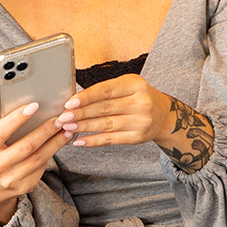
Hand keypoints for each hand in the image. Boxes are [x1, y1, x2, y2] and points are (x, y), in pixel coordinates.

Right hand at [0, 101, 70, 224]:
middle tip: (58, 118)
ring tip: (65, 129)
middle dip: (45, 131)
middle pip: (26, 146)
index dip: (17, 118)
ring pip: (39, 158)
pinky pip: (41, 167)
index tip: (33, 106)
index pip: (0, 132)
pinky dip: (52, 152)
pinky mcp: (24, 186)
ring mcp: (11, 179)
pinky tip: (59, 141)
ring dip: (55, 142)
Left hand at [54, 76, 213, 172]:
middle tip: (62, 117)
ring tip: (67, 127)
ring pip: (105, 125)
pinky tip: (80, 141)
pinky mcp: (136, 137)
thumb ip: (105, 90)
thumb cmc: (137, 97)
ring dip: (84, 127)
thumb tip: (74, 99)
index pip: (106, 91)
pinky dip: (94, 141)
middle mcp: (140, 103)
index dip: (86, 97)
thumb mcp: (127, 85)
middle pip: (104, 109)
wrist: (163, 116)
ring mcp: (139, 122)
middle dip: (80, 113)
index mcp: (135, 84)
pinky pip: (111, 140)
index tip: (69, 102)